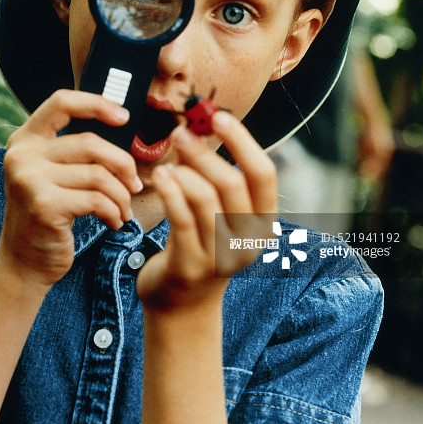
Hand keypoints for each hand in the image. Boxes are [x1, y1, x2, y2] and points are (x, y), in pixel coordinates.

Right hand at [0, 90, 142, 289]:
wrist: (24, 263)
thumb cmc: (48, 214)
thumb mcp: (51, 174)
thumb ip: (73, 150)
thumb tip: (121, 123)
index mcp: (24, 139)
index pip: (61, 102)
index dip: (96, 104)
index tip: (124, 116)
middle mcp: (22, 155)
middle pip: (90, 143)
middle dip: (123, 164)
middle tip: (134, 184)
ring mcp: (29, 179)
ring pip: (98, 174)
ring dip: (121, 195)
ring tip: (123, 209)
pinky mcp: (44, 205)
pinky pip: (97, 199)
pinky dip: (114, 211)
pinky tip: (114, 221)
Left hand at [136, 111, 277, 312]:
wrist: (181, 307)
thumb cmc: (199, 247)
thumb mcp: (218, 215)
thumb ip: (214, 178)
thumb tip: (198, 128)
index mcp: (263, 222)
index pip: (263, 174)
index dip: (243, 142)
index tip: (218, 117)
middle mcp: (248, 240)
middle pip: (233, 183)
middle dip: (206, 152)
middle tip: (181, 132)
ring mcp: (220, 257)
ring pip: (206, 199)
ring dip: (184, 171)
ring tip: (168, 158)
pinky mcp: (190, 267)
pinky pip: (181, 220)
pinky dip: (170, 192)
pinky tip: (159, 176)